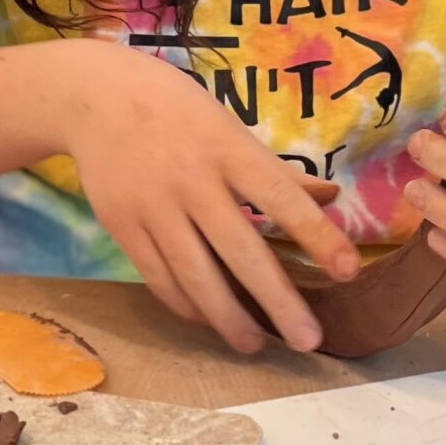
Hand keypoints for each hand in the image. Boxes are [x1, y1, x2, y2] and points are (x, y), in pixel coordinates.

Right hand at [56, 44, 358, 353]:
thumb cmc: (178, 112)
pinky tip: (207, 321)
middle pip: (240, 250)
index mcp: (229, 150)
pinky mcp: (123, 226)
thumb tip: (331, 198)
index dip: (317, 235)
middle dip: (277, 300)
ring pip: (195, 275)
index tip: (349, 270)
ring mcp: (154, 207)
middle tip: (308, 340)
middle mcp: (193, 181)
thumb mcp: (230, 128)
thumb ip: (277, 171)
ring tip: (254, 346)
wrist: (97, 98)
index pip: (283, 198)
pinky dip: (185, 305)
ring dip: (228, 318)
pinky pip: (159, 277)